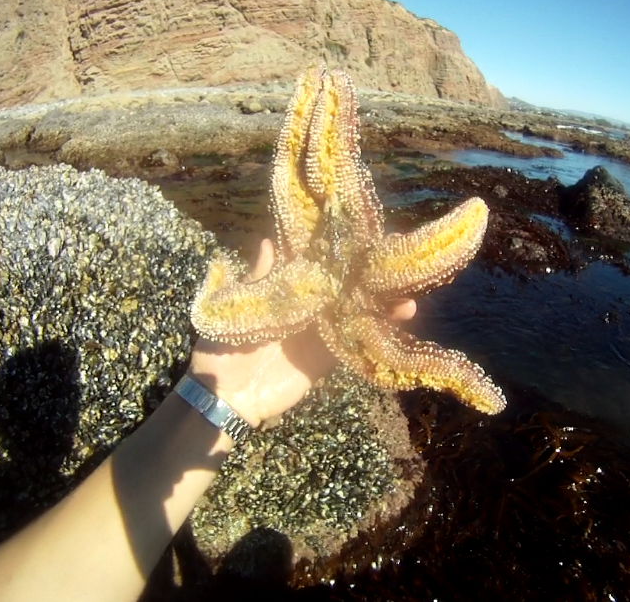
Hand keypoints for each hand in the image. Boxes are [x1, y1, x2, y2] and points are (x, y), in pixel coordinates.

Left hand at [187, 239, 415, 426]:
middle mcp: (307, 308)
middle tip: (395, 253)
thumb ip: (258, 279)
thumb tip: (271, 241)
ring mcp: (319, 332)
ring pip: (355, 311)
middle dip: (368, 272)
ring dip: (381, 301)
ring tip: (408, 290)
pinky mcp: (327, 358)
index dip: (335, 249)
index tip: (360, 231)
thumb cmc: (221, 348)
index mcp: (284, 292)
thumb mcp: (233, 308)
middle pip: (342, 285)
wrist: (224, 397)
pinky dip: (377, 331)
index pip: (314, 264)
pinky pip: (355, 342)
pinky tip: (400, 317)